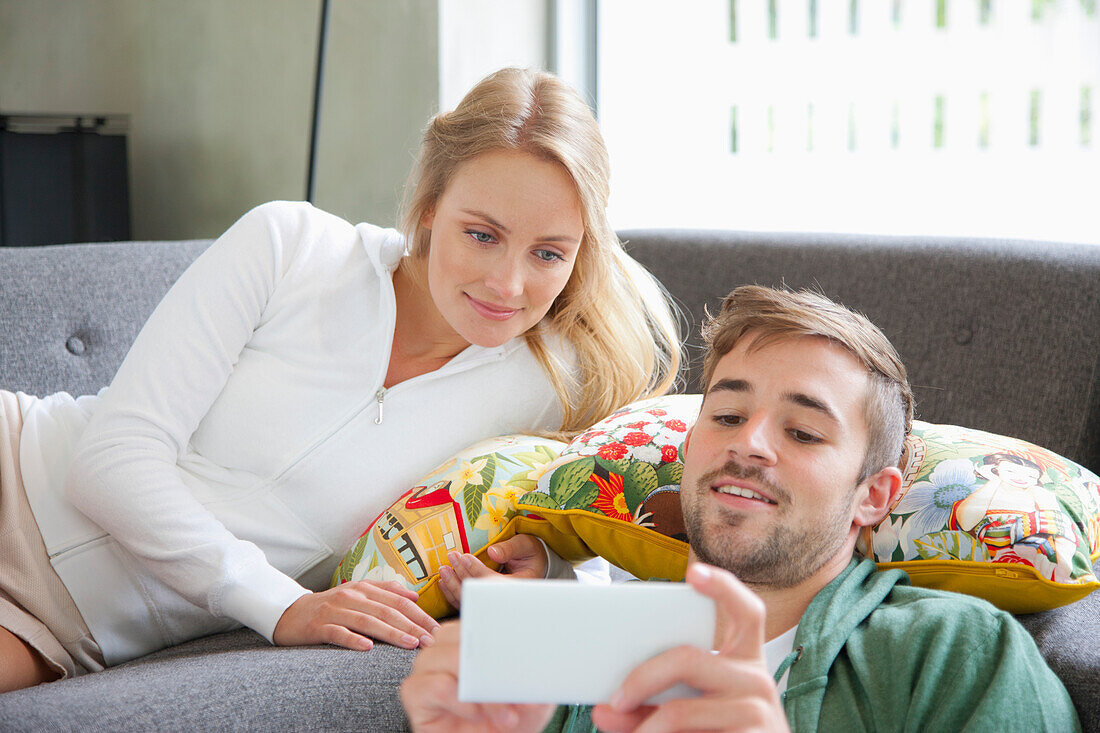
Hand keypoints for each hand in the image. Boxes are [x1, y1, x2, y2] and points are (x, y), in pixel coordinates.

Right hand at [272, 579, 439, 650]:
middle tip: (431, 640)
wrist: (290, 612)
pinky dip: (354, 640)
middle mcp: (351, 596)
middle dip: (412, 626)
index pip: (398, 601)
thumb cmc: (331, 606)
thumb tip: (414, 596)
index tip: (437, 629)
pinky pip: (339, 633)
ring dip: (391, 633)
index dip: (419, 614)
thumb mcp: (358, 593)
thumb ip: (386, 591)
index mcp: (364, 588)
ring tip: (410, 644)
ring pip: (368, 621)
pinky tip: (368, 648)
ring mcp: (334, 610)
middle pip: (387, 611)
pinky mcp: (318, 626)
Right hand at [400, 620, 555, 732]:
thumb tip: (545, 659)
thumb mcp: (535, 697)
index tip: (521, 611)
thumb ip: (538, 677)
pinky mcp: (415, 693)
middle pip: (463, 630)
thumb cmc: (510, 720)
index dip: (494, 596)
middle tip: (515, 681)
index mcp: (474, 639)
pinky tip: (477, 714)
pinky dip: (462, 701)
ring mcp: (428, 668)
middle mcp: (448, 647)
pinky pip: (436, 685)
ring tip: (505, 713)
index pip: (479, 606)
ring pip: (449, 655)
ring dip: (482, 687)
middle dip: (494, 657)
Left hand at [438, 534, 548, 608]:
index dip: (476, 569)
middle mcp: (505, 600)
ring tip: (443, 570)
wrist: (535, 566)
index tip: (464, 556)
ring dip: (453, 586)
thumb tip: (492, 552)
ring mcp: (493, 604)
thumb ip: (511, 548)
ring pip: (469, 601)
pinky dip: (452, 595)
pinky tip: (443, 583)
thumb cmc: (530, 554)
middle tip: (450, 559)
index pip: (493, 581)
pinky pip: (466, 603)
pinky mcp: (484, 604)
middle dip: (461, 576)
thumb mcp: (526, 546)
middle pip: (478, 594)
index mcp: (518, 586)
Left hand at [591, 563, 789, 732]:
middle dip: (642, 678)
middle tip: (614, 701)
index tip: (694, 572)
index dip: (724, 587)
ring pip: (679, 709)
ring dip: (643, 728)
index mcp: (743, 661)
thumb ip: (648, 708)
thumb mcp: (687, 716)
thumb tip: (604, 711)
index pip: (747, 612)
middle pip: (688, 658)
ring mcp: (757, 711)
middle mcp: (756, 679)